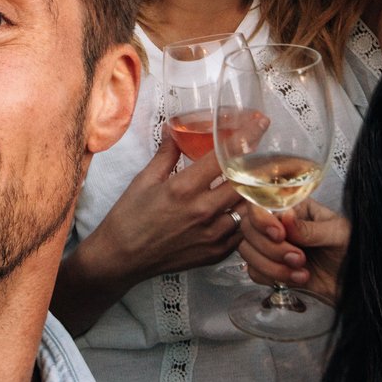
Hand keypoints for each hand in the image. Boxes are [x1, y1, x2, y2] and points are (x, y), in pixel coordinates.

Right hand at [77, 136, 244, 287]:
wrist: (121, 258)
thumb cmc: (129, 218)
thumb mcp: (144, 179)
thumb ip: (167, 153)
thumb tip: (174, 130)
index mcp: (184, 188)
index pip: (225, 156)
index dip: (246, 137)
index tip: (260, 124)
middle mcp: (203, 211)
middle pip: (246, 181)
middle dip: (255, 164)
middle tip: (260, 154)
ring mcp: (213, 235)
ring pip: (249, 208)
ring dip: (251, 192)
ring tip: (251, 181)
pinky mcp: (216, 253)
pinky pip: (242, 231)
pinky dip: (244, 218)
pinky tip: (238, 208)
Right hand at [240, 199, 349, 303]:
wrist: (356, 285)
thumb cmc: (353, 252)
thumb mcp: (339, 234)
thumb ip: (311, 229)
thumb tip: (285, 218)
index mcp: (295, 208)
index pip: (261, 204)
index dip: (263, 220)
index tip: (280, 235)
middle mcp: (279, 225)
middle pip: (249, 229)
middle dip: (271, 249)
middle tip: (299, 259)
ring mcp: (273, 248)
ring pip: (248, 252)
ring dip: (272, 266)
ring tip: (301, 272)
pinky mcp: (271, 269)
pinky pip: (253, 272)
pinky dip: (272, 278)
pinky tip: (298, 279)